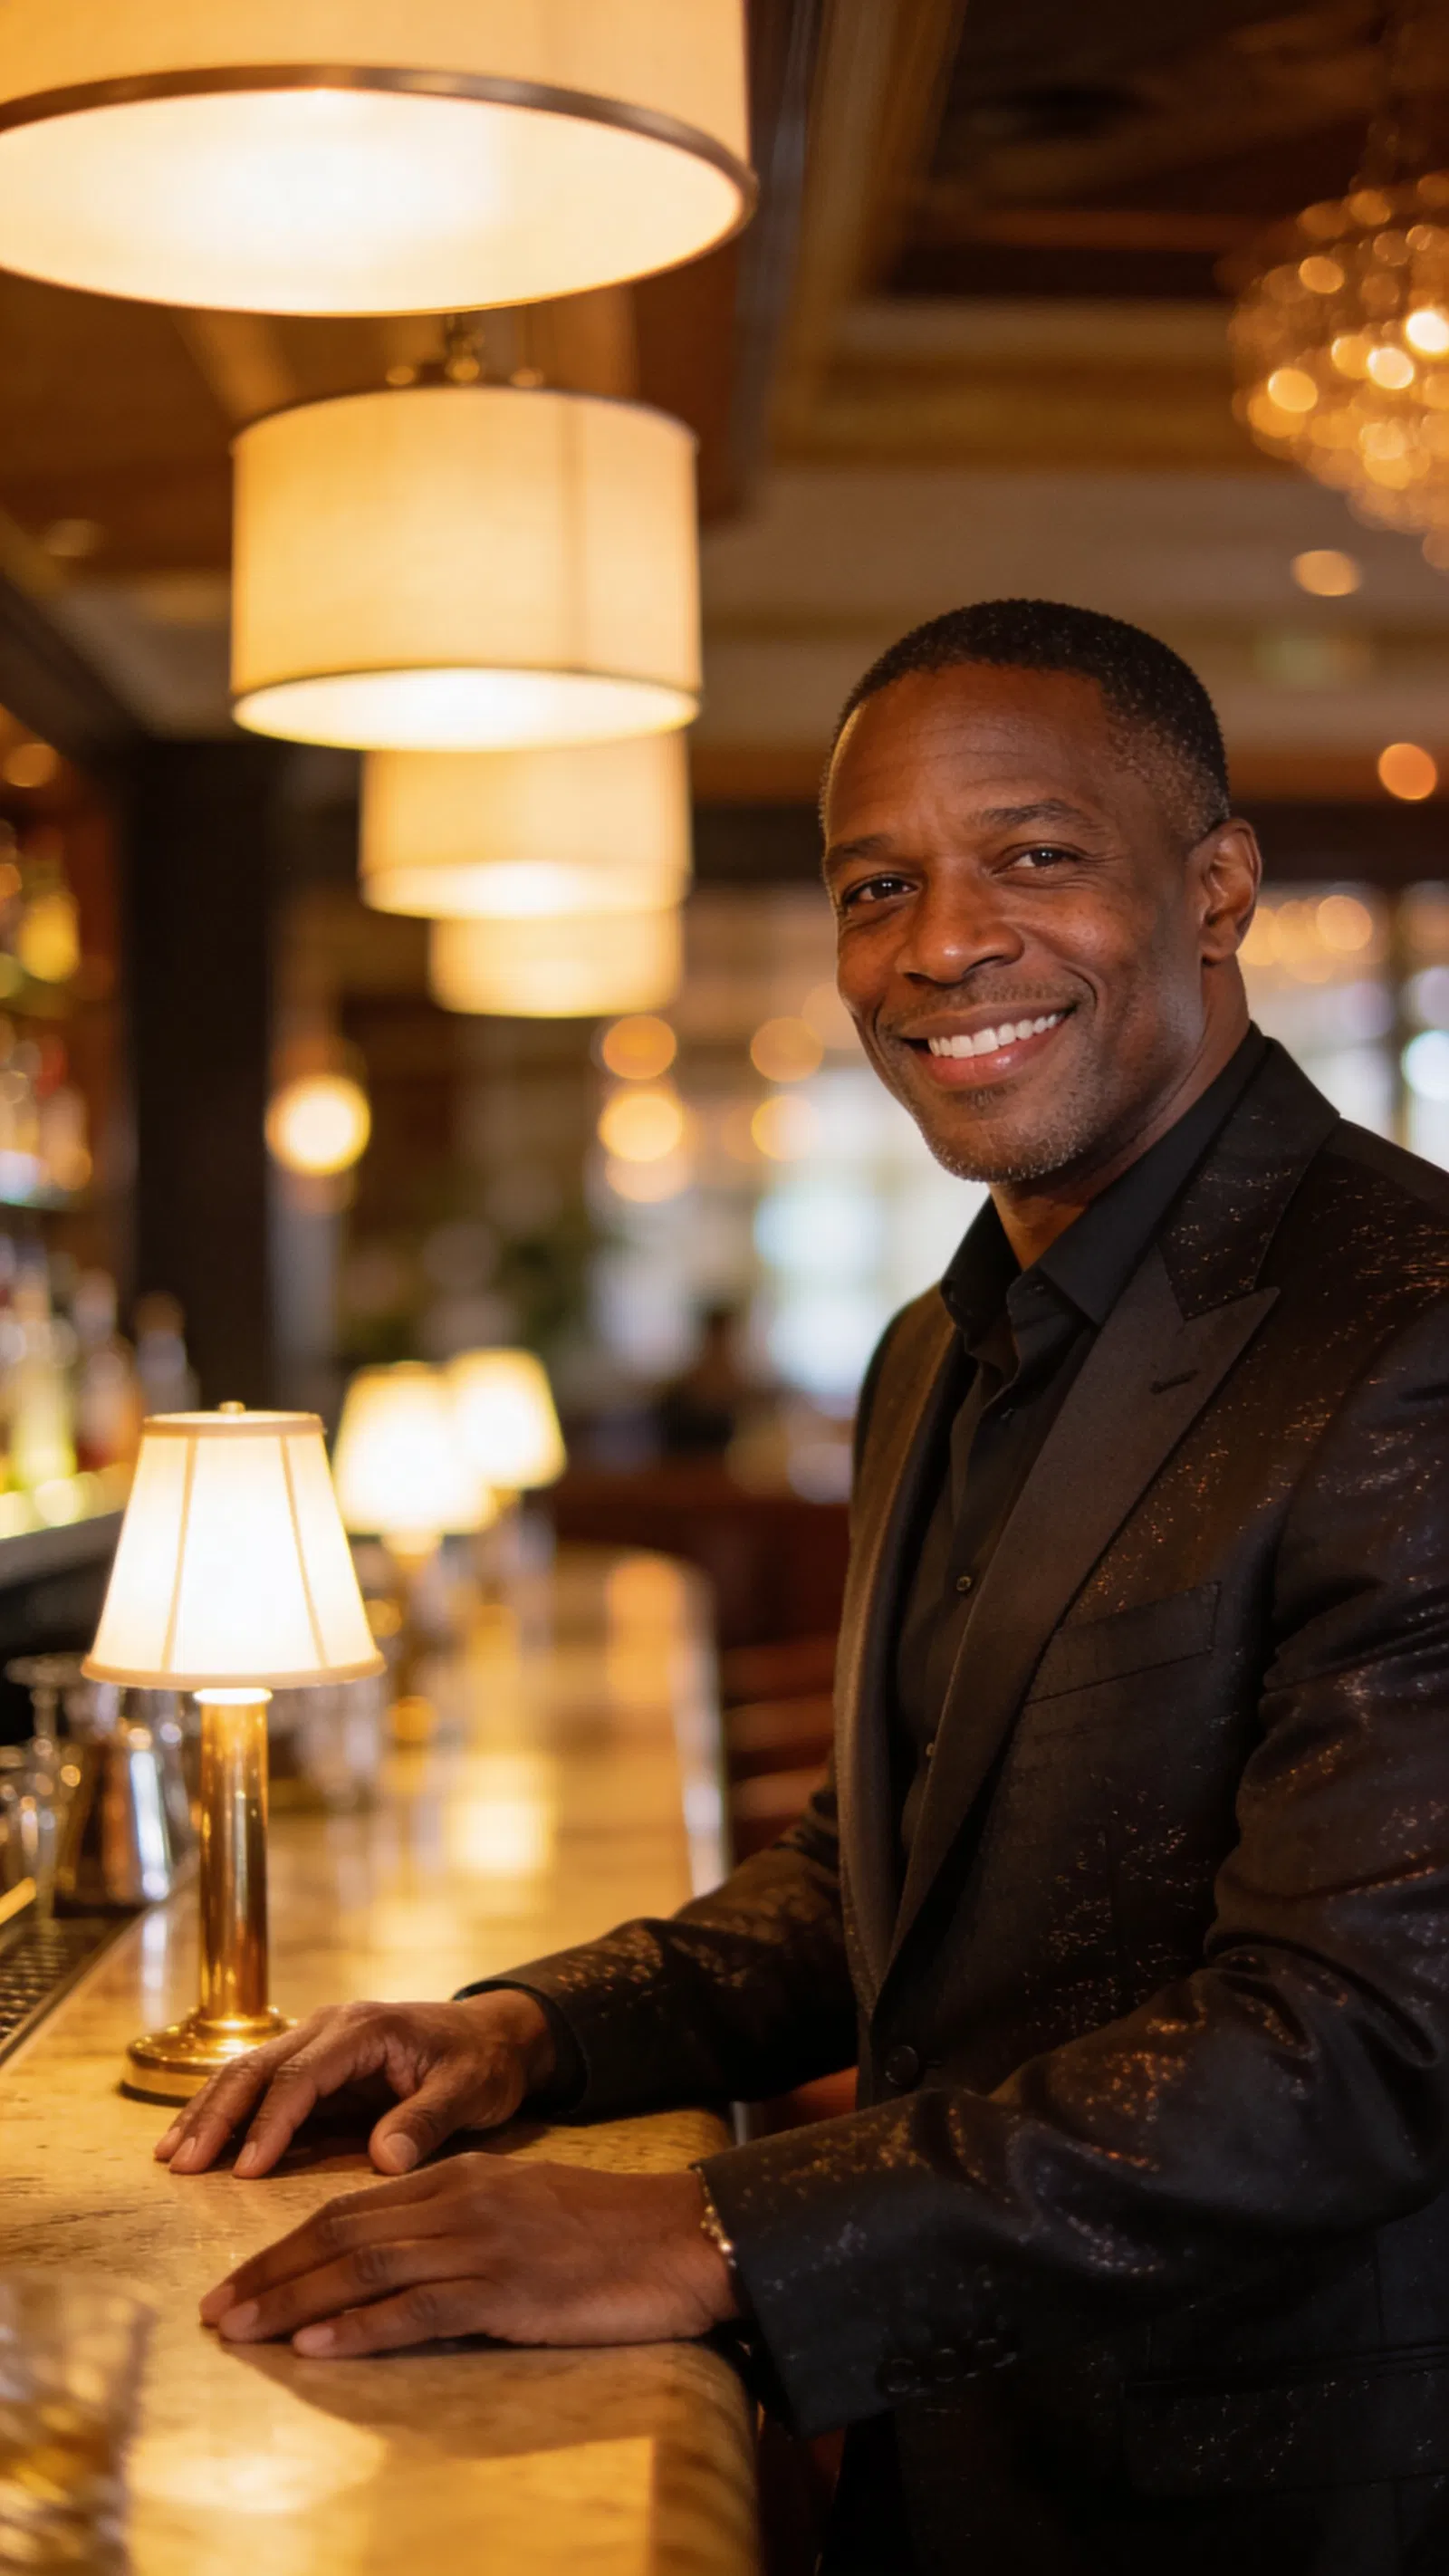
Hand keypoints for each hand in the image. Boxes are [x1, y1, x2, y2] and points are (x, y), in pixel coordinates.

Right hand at [155, 1991, 556, 2178]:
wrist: (494, 2036)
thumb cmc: (482, 2064)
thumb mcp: (469, 2091)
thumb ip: (427, 2121)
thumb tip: (384, 2160)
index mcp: (365, 2029)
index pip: (302, 2077)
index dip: (270, 2124)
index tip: (246, 2173)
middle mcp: (330, 2026)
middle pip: (257, 2067)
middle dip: (217, 2116)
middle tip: (182, 2166)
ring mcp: (316, 2039)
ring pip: (246, 2071)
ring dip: (206, 2111)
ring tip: (169, 2157)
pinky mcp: (312, 2061)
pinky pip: (257, 2082)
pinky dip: (220, 2109)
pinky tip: (191, 2140)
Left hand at [199, 2156, 738, 2355]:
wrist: (681, 2235)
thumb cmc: (607, 2232)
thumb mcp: (521, 2211)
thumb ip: (459, 2225)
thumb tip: (397, 2264)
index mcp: (462, 2177)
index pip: (353, 2206)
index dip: (287, 2244)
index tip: (240, 2280)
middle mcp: (462, 2199)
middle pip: (343, 2231)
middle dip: (271, 2271)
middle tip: (214, 2309)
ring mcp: (484, 2242)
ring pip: (366, 2265)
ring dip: (294, 2301)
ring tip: (241, 2329)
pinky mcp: (509, 2288)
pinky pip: (420, 2307)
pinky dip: (362, 2328)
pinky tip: (319, 2347)